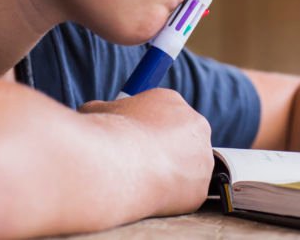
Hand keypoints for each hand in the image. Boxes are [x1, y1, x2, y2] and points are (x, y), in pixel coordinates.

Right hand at [80, 88, 212, 215]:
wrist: (115, 165)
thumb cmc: (105, 135)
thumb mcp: (97, 111)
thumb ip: (106, 111)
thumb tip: (97, 113)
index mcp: (171, 101)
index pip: (166, 114)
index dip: (149, 130)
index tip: (136, 141)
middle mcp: (195, 124)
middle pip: (183, 139)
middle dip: (166, 151)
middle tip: (141, 164)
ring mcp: (202, 157)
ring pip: (188, 168)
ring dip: (170, 174)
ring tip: (142, 180)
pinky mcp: (200, 188)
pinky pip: (186, 193)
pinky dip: (170, 197)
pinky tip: (150, 194)